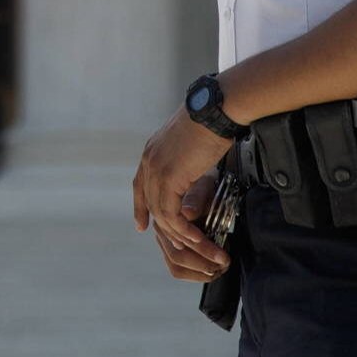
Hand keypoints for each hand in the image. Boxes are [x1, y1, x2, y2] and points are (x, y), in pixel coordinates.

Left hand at [132, 111, 231, 274]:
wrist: (216, 110)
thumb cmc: (212, 121)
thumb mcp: (192, 145)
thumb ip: (185, 163)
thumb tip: (192, 175)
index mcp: (152, 151)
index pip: (139, 185)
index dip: (140, 207)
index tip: (142, 225)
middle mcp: (149, 161)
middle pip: (149, 203)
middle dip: (164, 228)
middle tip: (181, 245)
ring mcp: (155, 170)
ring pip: (162, 214)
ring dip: (180, 235)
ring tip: (198, 246)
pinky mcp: (168, 179)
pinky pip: (172, 215)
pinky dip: (184, 230)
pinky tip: (197, 238)